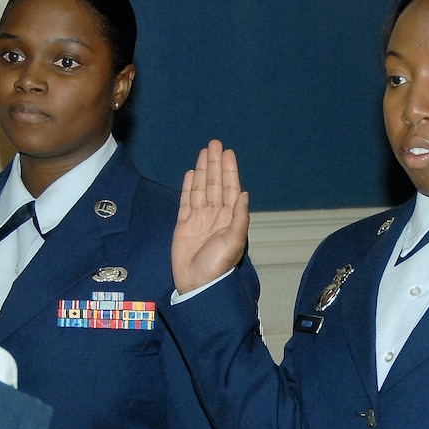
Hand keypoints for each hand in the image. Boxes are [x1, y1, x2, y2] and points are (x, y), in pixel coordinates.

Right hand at [173, 141, 250, 293]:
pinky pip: (186, 201)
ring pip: (201, 189)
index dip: (229, 170)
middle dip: (215, 164)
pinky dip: (188, 187)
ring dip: (202, 170)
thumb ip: (239, 218)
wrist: (196, 284)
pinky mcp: (184, 225)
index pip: (230, 188)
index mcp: (229, 219)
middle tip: (214, 143)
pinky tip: (191, 174)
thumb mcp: (234, 242)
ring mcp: (199, 219)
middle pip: (214, 184)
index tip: (228, 153)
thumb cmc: (218, 267)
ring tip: (204, 152)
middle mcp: (215, 216)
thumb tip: (244, 194)